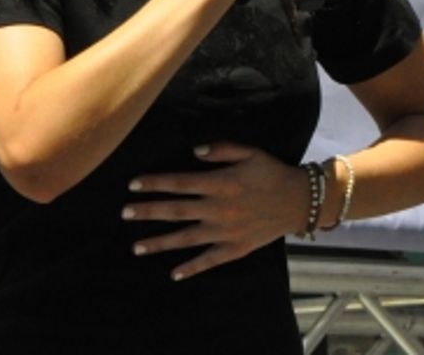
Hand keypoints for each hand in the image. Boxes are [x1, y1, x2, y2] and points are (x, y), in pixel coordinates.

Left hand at [122, 142, 308, 280]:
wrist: (300, 201)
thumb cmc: (271, 172)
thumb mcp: (250, 152)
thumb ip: (221, 149)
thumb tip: (193, 152)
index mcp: (221, 183)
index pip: (180, 183)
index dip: (155, 183)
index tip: (132, 185)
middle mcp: (219, 209)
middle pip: (176, 211)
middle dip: (148, 212)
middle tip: (124, 214)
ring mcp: (227, 231)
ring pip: (186, 238)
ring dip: (160, 243)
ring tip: (136, 247)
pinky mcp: (236, 248)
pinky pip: (210, 261)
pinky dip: (192, 268)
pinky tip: (174, 275)